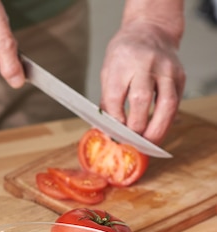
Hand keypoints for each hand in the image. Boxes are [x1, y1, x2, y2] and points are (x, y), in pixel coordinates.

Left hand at [100, 21, 184, 143]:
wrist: (150, 31)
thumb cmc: (124, 54)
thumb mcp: (108, 71)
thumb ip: (108, 100)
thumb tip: (106, 130)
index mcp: (122, 63)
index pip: (116, 96)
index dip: (114, 119)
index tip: (113, 134)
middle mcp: (146, 65)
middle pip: (140, 100)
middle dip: (135, 127)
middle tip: (130, 143)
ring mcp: (166, 70)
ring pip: (165, 104)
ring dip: (157, 128)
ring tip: (148, 144)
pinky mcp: (179, 76)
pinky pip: (175, 103)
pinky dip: (167, 121)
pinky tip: (158, 132)